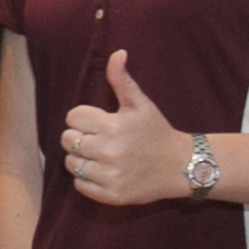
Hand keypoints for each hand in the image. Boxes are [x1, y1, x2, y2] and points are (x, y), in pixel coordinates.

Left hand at [62, 49, 193, 204]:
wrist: (181, 166)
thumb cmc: (157, 132)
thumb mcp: (141, 104)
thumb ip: (122, 80)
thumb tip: (117, 53)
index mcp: (112, 126)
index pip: (72, 117)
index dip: (83, 118)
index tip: (98, 122)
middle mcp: (108, 151)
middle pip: (67, 140)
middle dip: (79, 136)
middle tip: (97, 138)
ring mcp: (109, 175)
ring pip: (71, 163)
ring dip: (80, 158)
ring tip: (99, 155)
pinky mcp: (111, 195)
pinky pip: (80, 185)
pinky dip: (86, 178)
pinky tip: (103, 171)